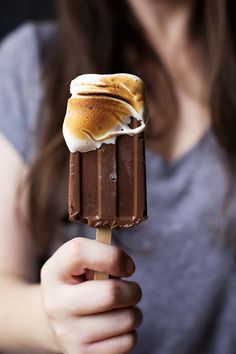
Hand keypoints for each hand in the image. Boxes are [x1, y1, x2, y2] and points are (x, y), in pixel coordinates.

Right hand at [40, 237, 141, 353]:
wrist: (58, 320)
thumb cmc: (79, 283)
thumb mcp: (80, 262)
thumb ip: (101, 254)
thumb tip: (125, 267)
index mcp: (54, 272)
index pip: (80, 252)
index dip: (112, 256)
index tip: (126, 267)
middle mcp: (56, 304)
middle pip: (111, 293)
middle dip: (132, 289)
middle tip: (129, 289)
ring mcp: (67, 334)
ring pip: (126, 319)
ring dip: (133, 311)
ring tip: (119, 308)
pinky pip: (127, 342)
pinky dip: (129, 332)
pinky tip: (114, 326)